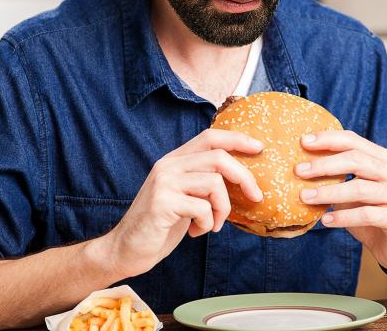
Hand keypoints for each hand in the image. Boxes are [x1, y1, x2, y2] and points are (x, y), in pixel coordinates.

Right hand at [100, 129, 264, 278]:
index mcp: (174, 160)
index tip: (259, 148)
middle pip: (219, 157)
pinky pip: (202, 208)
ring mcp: (164, 183)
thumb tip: (241, 178)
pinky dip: (208, 223)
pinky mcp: (162, 203)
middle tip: (255, 197)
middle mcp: (168, 166)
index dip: (237, 139)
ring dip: (223, 209)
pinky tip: (197, 233)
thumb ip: (203, 182)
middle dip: (244, 177)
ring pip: (214, 183)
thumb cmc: (160, 225)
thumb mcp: (185, 197)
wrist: (126, 249)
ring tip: (214, 224)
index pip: (210, 137)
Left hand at [296, 131, 386, 273]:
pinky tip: (326, 220)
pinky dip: (343, 217)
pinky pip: (368, 215)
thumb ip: (336, 178)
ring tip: (305, 197)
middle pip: (357, 160)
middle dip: (325, 164)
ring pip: (360, 188)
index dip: (329, 139)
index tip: (303, 141)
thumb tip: (301, 167)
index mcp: (383, 160)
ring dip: (329, 192)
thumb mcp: (352, 192)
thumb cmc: (369, 214)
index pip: (354, 142)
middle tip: (299, 170)